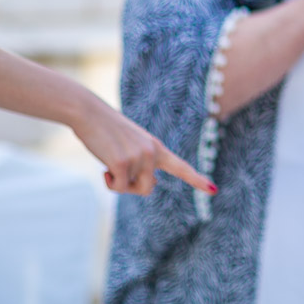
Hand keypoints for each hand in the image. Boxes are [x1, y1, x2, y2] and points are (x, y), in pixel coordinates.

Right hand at [71, 95, 215, 195]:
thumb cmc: (108, 131)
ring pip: (130, 188)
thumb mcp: (133, 145)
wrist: (90, 113)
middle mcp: (153, 152)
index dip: (197, 180)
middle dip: (133, 187)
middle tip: (118, 173)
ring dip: (118, 182)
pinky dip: (109, 183)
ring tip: (110, 162)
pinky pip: (118, 187)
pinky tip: (104, 167)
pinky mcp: (123, 163)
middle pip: (149, 188)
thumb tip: (154, 184)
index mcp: (157, 147)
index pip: (181, 167)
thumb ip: (147, 162)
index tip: (213, 190)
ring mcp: (139, 157)